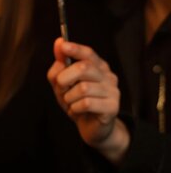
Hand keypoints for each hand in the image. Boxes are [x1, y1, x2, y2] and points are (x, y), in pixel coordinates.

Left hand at [47, 38, 128, 161]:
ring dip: (69, 97)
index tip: (62, 46)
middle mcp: (108, 76)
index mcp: (97, 67)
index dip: (75, 49)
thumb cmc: (76, 101)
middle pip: (83, 68)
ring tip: (70, 103)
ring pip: (83, 88)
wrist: (90, 127)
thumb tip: (58, 46)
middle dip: (64, 78)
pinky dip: (75, 108)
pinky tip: (77, 110)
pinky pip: (87, 103)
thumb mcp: (61, 85)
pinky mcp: (113, 107)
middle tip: (61, 88)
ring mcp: (113, 91)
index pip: (88, 53)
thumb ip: (58, 68)